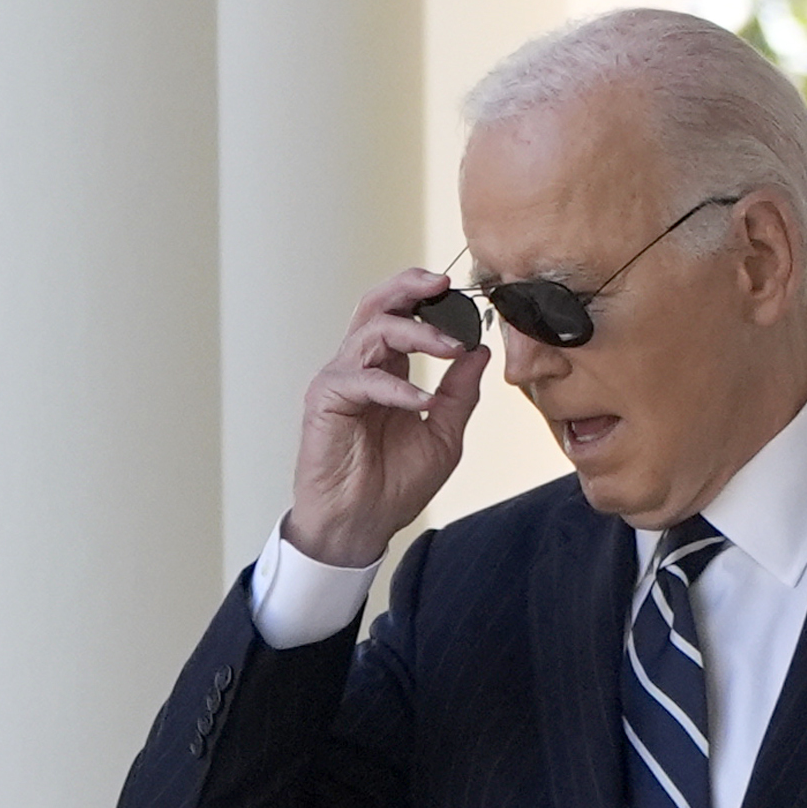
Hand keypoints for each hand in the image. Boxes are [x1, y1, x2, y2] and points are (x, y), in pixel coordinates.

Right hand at [285, 269, 490, 568]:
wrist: (361, 525)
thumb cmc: (394, 485)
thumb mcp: (443, 435)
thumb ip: (460, 392)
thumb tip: (481, 350)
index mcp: (387, 371)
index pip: (402, 316)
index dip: (429, 299)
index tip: (465, 298)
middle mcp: (360, 367)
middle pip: (376, 305)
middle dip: (409, 286)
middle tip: (443, 282)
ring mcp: (340, 380)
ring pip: (372, 330)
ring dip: (416, 333)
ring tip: (450, 348)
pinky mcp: (325, 399)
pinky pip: (363, 379)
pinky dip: (397, 388)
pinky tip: (422, 404)